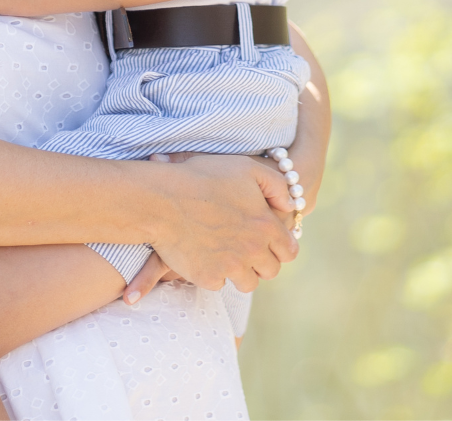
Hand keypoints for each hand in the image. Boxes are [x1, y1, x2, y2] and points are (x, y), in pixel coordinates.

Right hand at [143, 154, 298, 293]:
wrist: (161, 198)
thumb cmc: (202, 177)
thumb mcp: (246, 168)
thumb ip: (277, 185)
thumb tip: (291, 205)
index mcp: (266, 226)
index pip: (289, 251)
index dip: (281, 247)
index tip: (268, 242)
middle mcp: (252, 251)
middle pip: (271, 271)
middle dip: (261, 261)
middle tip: (245, 248)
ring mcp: (230, 267)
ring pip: (247, 283)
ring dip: (240, 272)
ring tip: (227, 255)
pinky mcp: (207, 277)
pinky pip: (219, 284)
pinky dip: (214, 273)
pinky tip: (204, 255)